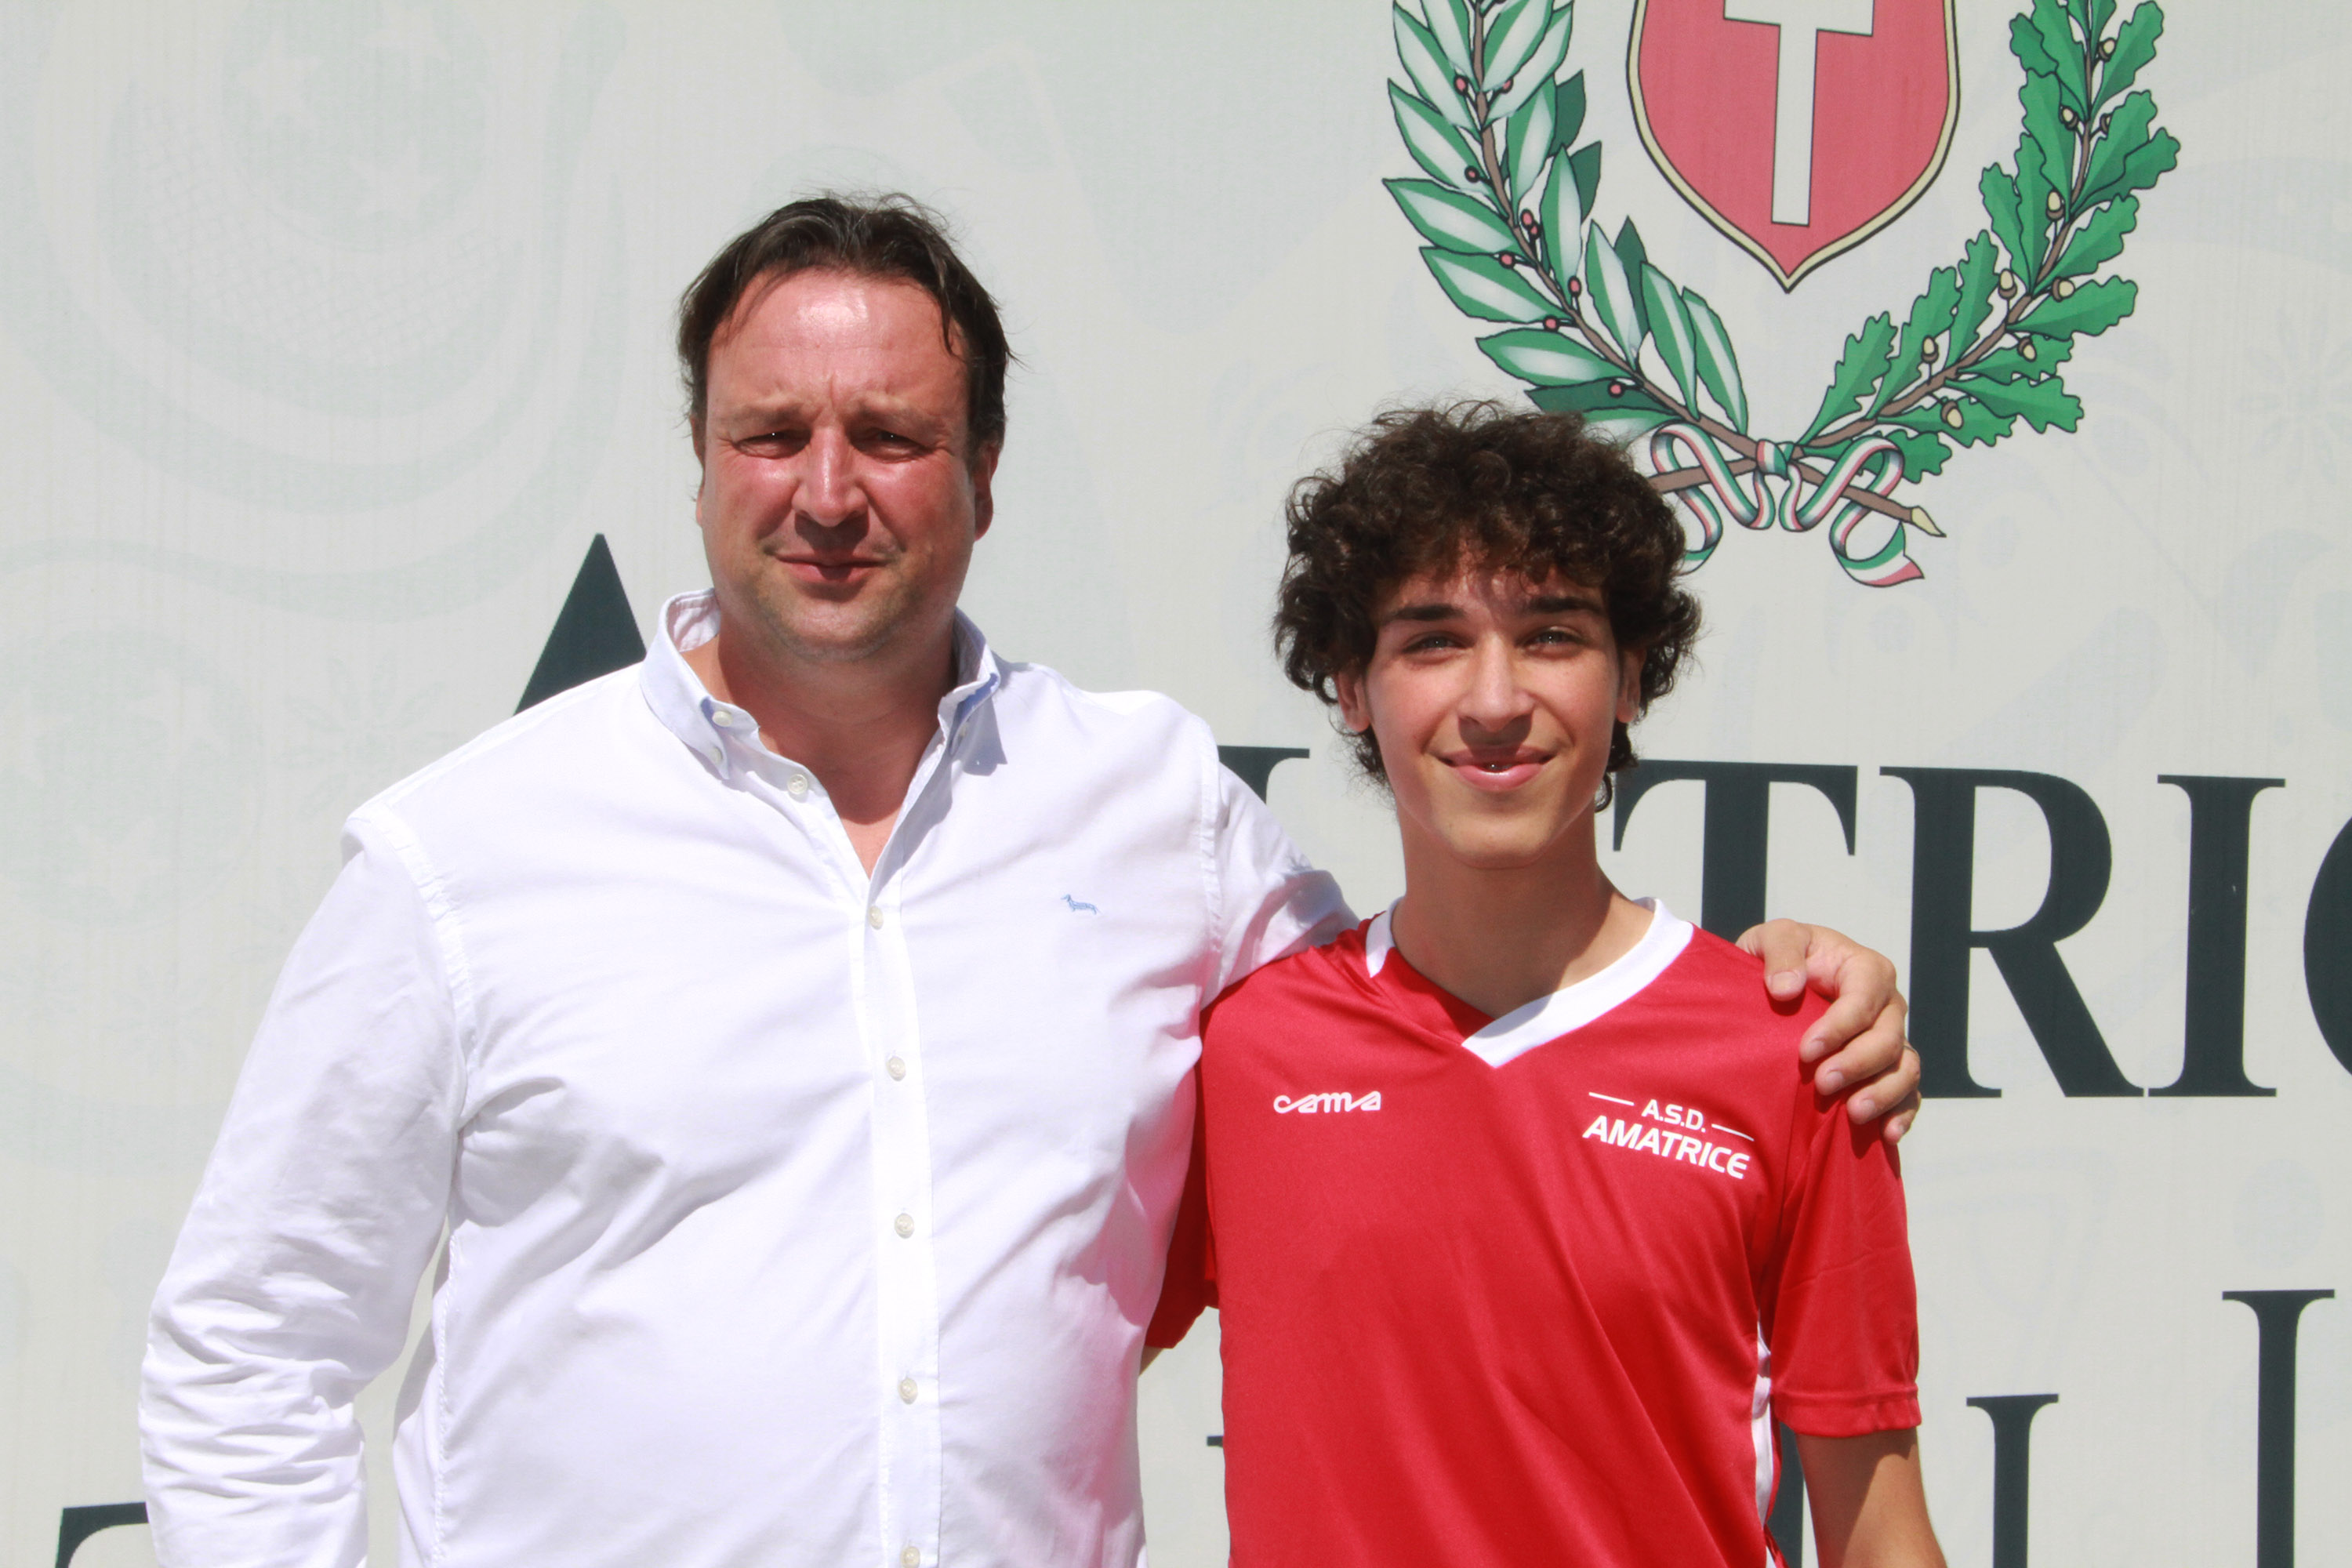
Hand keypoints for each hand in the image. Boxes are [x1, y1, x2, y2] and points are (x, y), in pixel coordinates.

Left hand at [1737, 919, 1920, 1144]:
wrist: (1777, 987)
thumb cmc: (1778, 959)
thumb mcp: (1773, 939)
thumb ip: (1780, 952)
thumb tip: (1786, 988)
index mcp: (1865, 969)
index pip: (1865, 998)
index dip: (1840, 1026)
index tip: (1806, 1050)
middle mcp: (1886, 1006)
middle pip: (1887, 1039)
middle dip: (1857, 1064)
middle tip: (1822, 1084)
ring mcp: (1890, 1039)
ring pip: (1904, 1068)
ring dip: (1882, 1093)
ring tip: (1853, 1114)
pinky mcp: (1885, 1069)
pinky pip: (1908, 1094)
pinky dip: (1901, 1113)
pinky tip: (1885, 1133)